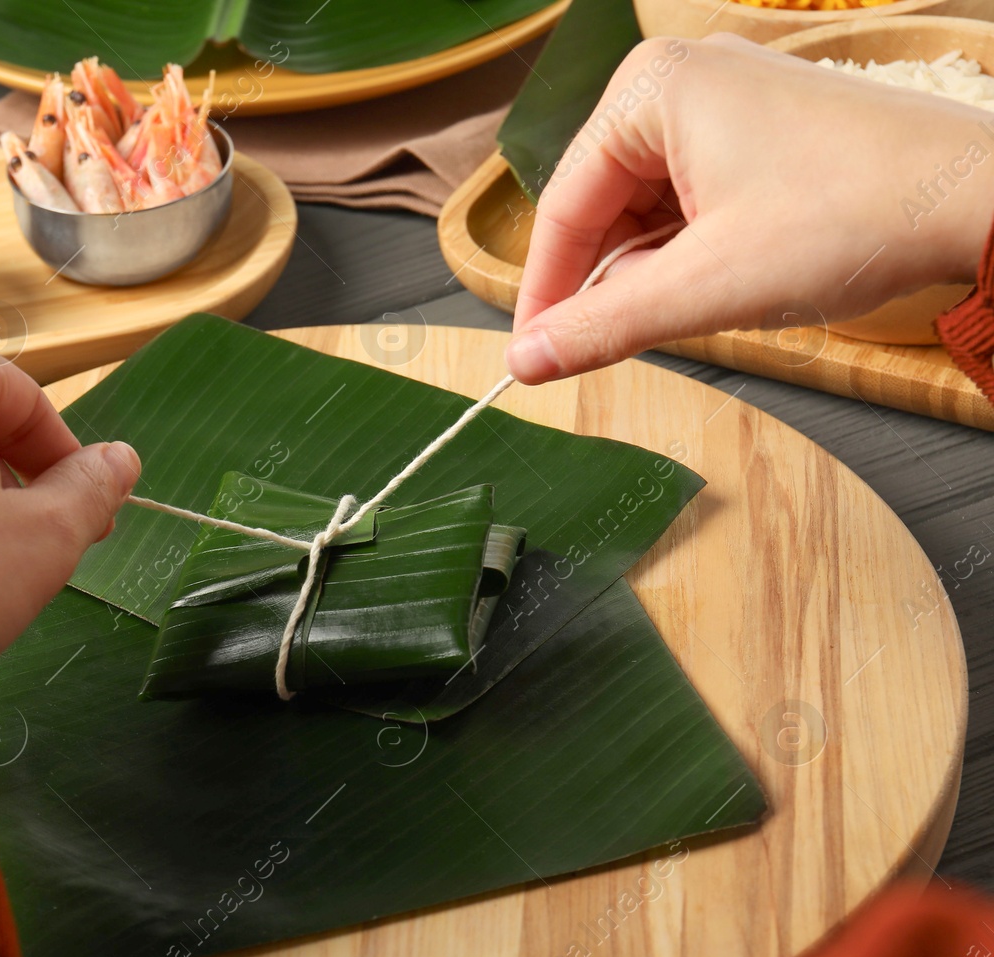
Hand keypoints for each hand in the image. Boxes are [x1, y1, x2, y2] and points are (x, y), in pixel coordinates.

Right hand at [506, 33, 993, 382]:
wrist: (981, 199)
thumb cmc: (856, 216)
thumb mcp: (706, 288)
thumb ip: (602, 327)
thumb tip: (524, 362)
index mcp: (650, 90)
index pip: (563, 207)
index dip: (543, 294)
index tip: (527, 357)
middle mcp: (680, 79)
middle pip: (603, 205)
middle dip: (611, 280)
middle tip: (616, 346)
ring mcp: (724, 98)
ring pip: (647, 208)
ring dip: (656, 270)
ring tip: (702, 305)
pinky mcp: (759, 127)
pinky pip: (690, 198)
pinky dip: (692, 251)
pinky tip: (723, 282)